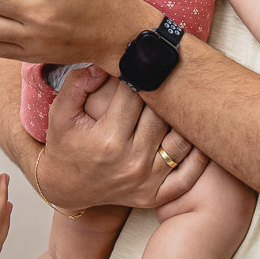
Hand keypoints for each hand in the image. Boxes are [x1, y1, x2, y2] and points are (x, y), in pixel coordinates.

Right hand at [35, 67, 208, 211]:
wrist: (64, 188)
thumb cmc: (64, 145)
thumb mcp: (60, 113)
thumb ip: (76, 85)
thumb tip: (101, 64)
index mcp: (108, 139)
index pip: (134, 94)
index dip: (136, 73)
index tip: (137, 63)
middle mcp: (131, 161)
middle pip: (161, 114)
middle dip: (162, 91)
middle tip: (164, 74)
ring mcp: (147, 181)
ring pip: (181, 139)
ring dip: (183, 118)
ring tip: (179, 100)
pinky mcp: (156, 195)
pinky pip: (189, 173)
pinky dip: (198, 154)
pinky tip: (195, 133)